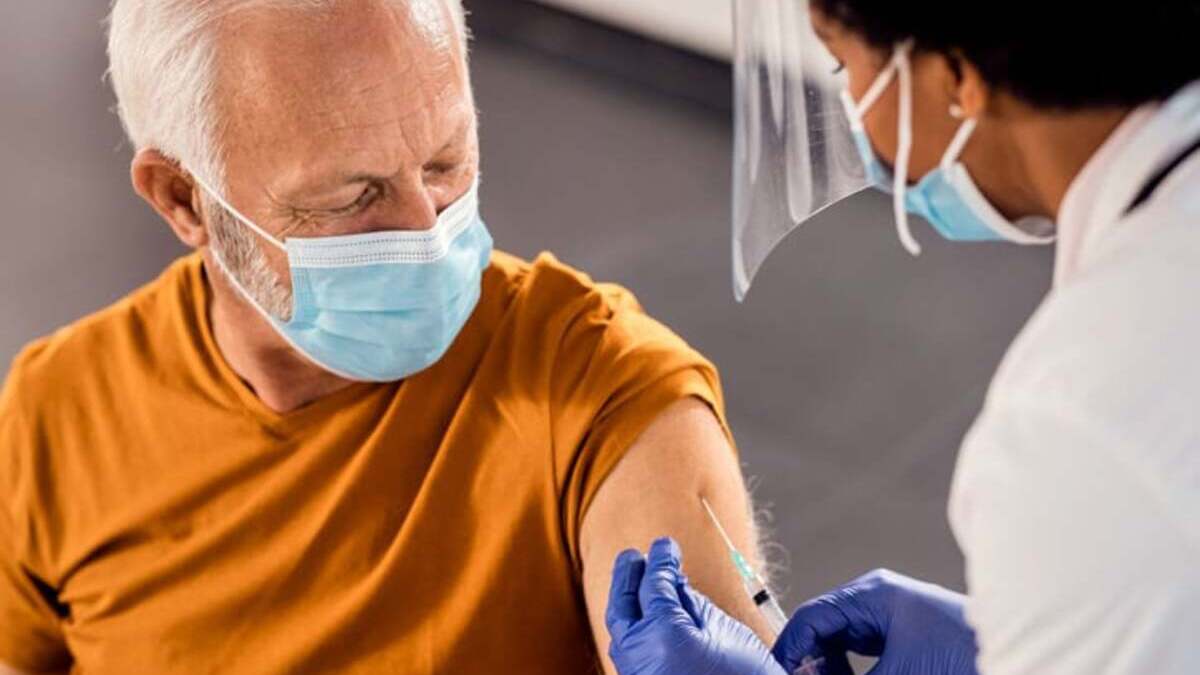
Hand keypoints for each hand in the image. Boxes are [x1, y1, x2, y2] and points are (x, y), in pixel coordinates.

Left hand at [605, 537, 785, 674]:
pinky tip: (651, 615)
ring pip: (622, 630)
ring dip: (628, 602)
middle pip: (623, 606)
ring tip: (640, 578)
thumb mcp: (726, 633)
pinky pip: (630, 650)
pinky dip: (635, 627)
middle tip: (634, 556)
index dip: (660, 560)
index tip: (666, 544)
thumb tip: (671, 581)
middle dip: (627, 577)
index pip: (652, 585)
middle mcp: (640, 658)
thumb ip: (692, 603)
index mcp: (663, 636)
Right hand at [772, 569, 978, 674]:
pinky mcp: (901, 637)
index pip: (812, 617)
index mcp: (873, 595)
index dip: (791, 650)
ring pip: (840, 644)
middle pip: (823, 630)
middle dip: (812, 663)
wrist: (1018, 657)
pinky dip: (850, 670)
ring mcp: (889, 617)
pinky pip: (860, 652)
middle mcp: (877, 600)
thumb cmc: (962, 656)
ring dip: (831, 669)